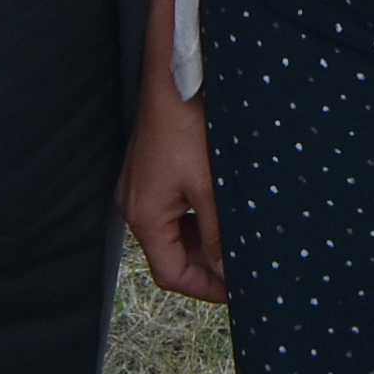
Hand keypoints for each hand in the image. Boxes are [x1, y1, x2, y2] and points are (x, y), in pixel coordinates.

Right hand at [119, 60, 226, 302]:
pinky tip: (217, 213)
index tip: (234, 292)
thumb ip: (218, 234)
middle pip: (169, 255)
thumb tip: (226, 270)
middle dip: (204, 265)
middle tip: (239, 268)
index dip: (204, 287)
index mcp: (144, 216)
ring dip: (201, 242)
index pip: (170, 274)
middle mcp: (134, 207)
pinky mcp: (147, 174)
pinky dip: (193, 219)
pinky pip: (169, 210)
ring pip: (171, 233)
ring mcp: (138, 189)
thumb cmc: (188, 128)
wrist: (174, 82)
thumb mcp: (211, 188)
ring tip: (233, 241)